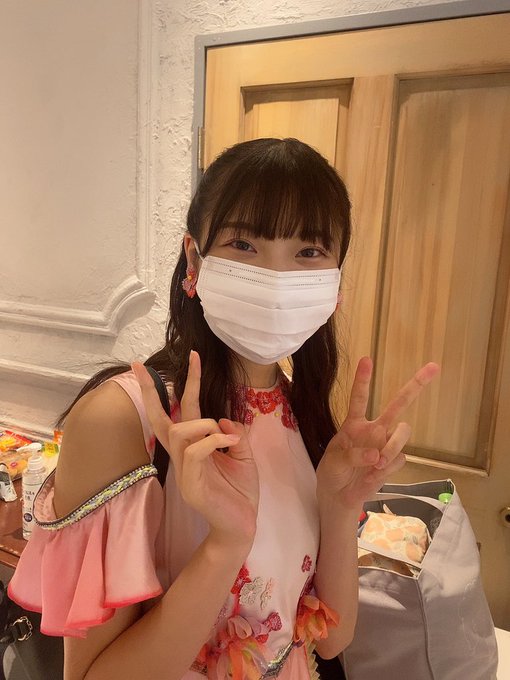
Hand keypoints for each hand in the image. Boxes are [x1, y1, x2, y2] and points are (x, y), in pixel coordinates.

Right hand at [131, 351, 259, 546]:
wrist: (242, 526)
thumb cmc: (240, 491)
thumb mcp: (243, 454)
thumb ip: (233, 432)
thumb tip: (222, 416)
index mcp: (194, 447)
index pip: (183, 411)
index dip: (186, 383)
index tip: (191, 355)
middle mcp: (183, 457)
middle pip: (159, 419)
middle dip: (151, 391)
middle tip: (140, 366)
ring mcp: (184, 472)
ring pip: (179, 433)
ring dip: (202, 423)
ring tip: (223, 431)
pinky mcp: (191, 485)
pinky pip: (195, 452)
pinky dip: (213, 439)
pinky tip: (229, 441)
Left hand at [316, 357, 439, 510]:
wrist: (339, 497)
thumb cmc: (333, 472)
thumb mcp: (334, 460)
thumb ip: (353, 454)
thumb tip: (376, 455)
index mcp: (354, 424)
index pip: (360, 397)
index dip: (363, 379)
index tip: (367, 359)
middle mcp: (374, 429)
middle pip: (398, 404)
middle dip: (416, 385)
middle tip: (433, 367)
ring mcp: (386, 445)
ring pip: (402, 433)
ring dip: (392, 447)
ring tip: (375, 463)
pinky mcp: (392, 462)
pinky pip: (399, 459)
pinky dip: (385, 470)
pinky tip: (372, 476)